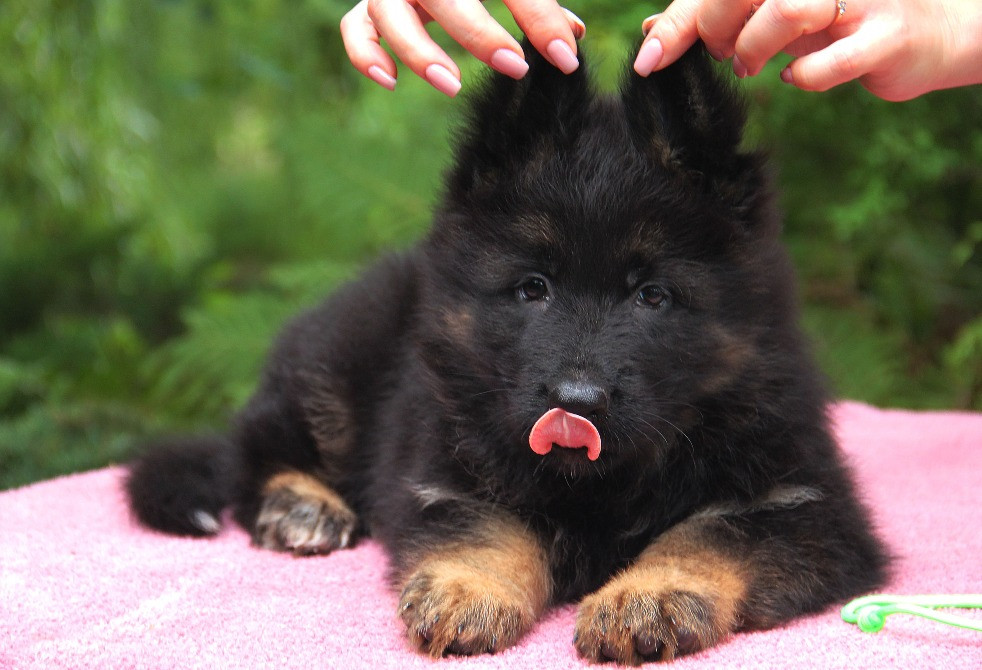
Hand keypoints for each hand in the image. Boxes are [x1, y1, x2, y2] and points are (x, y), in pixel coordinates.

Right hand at [340, 0, 584, 96]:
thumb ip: (537, 5)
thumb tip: (570, 42)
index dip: (538, 17)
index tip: (566, 58)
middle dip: (478, 33)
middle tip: (516, 66)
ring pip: (388, 12)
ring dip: (418, 51)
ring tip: (451, 83)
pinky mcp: (369, 5)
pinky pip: (357, 28)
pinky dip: (366, 53)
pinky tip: (390, 81)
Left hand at [637, 0, 981, 100]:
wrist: (927, 34)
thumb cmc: (839, 23)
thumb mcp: (772, 16)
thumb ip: (716, 19)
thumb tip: (651, 32)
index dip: (677, 22)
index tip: (649, 60)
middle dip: (717, 31)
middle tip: (727, 55)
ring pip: (784, 10)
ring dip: (754, 49)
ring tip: (753, 65)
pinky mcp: (886, 35)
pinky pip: (827, 62)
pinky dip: (802, 77)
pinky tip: (797, 77)